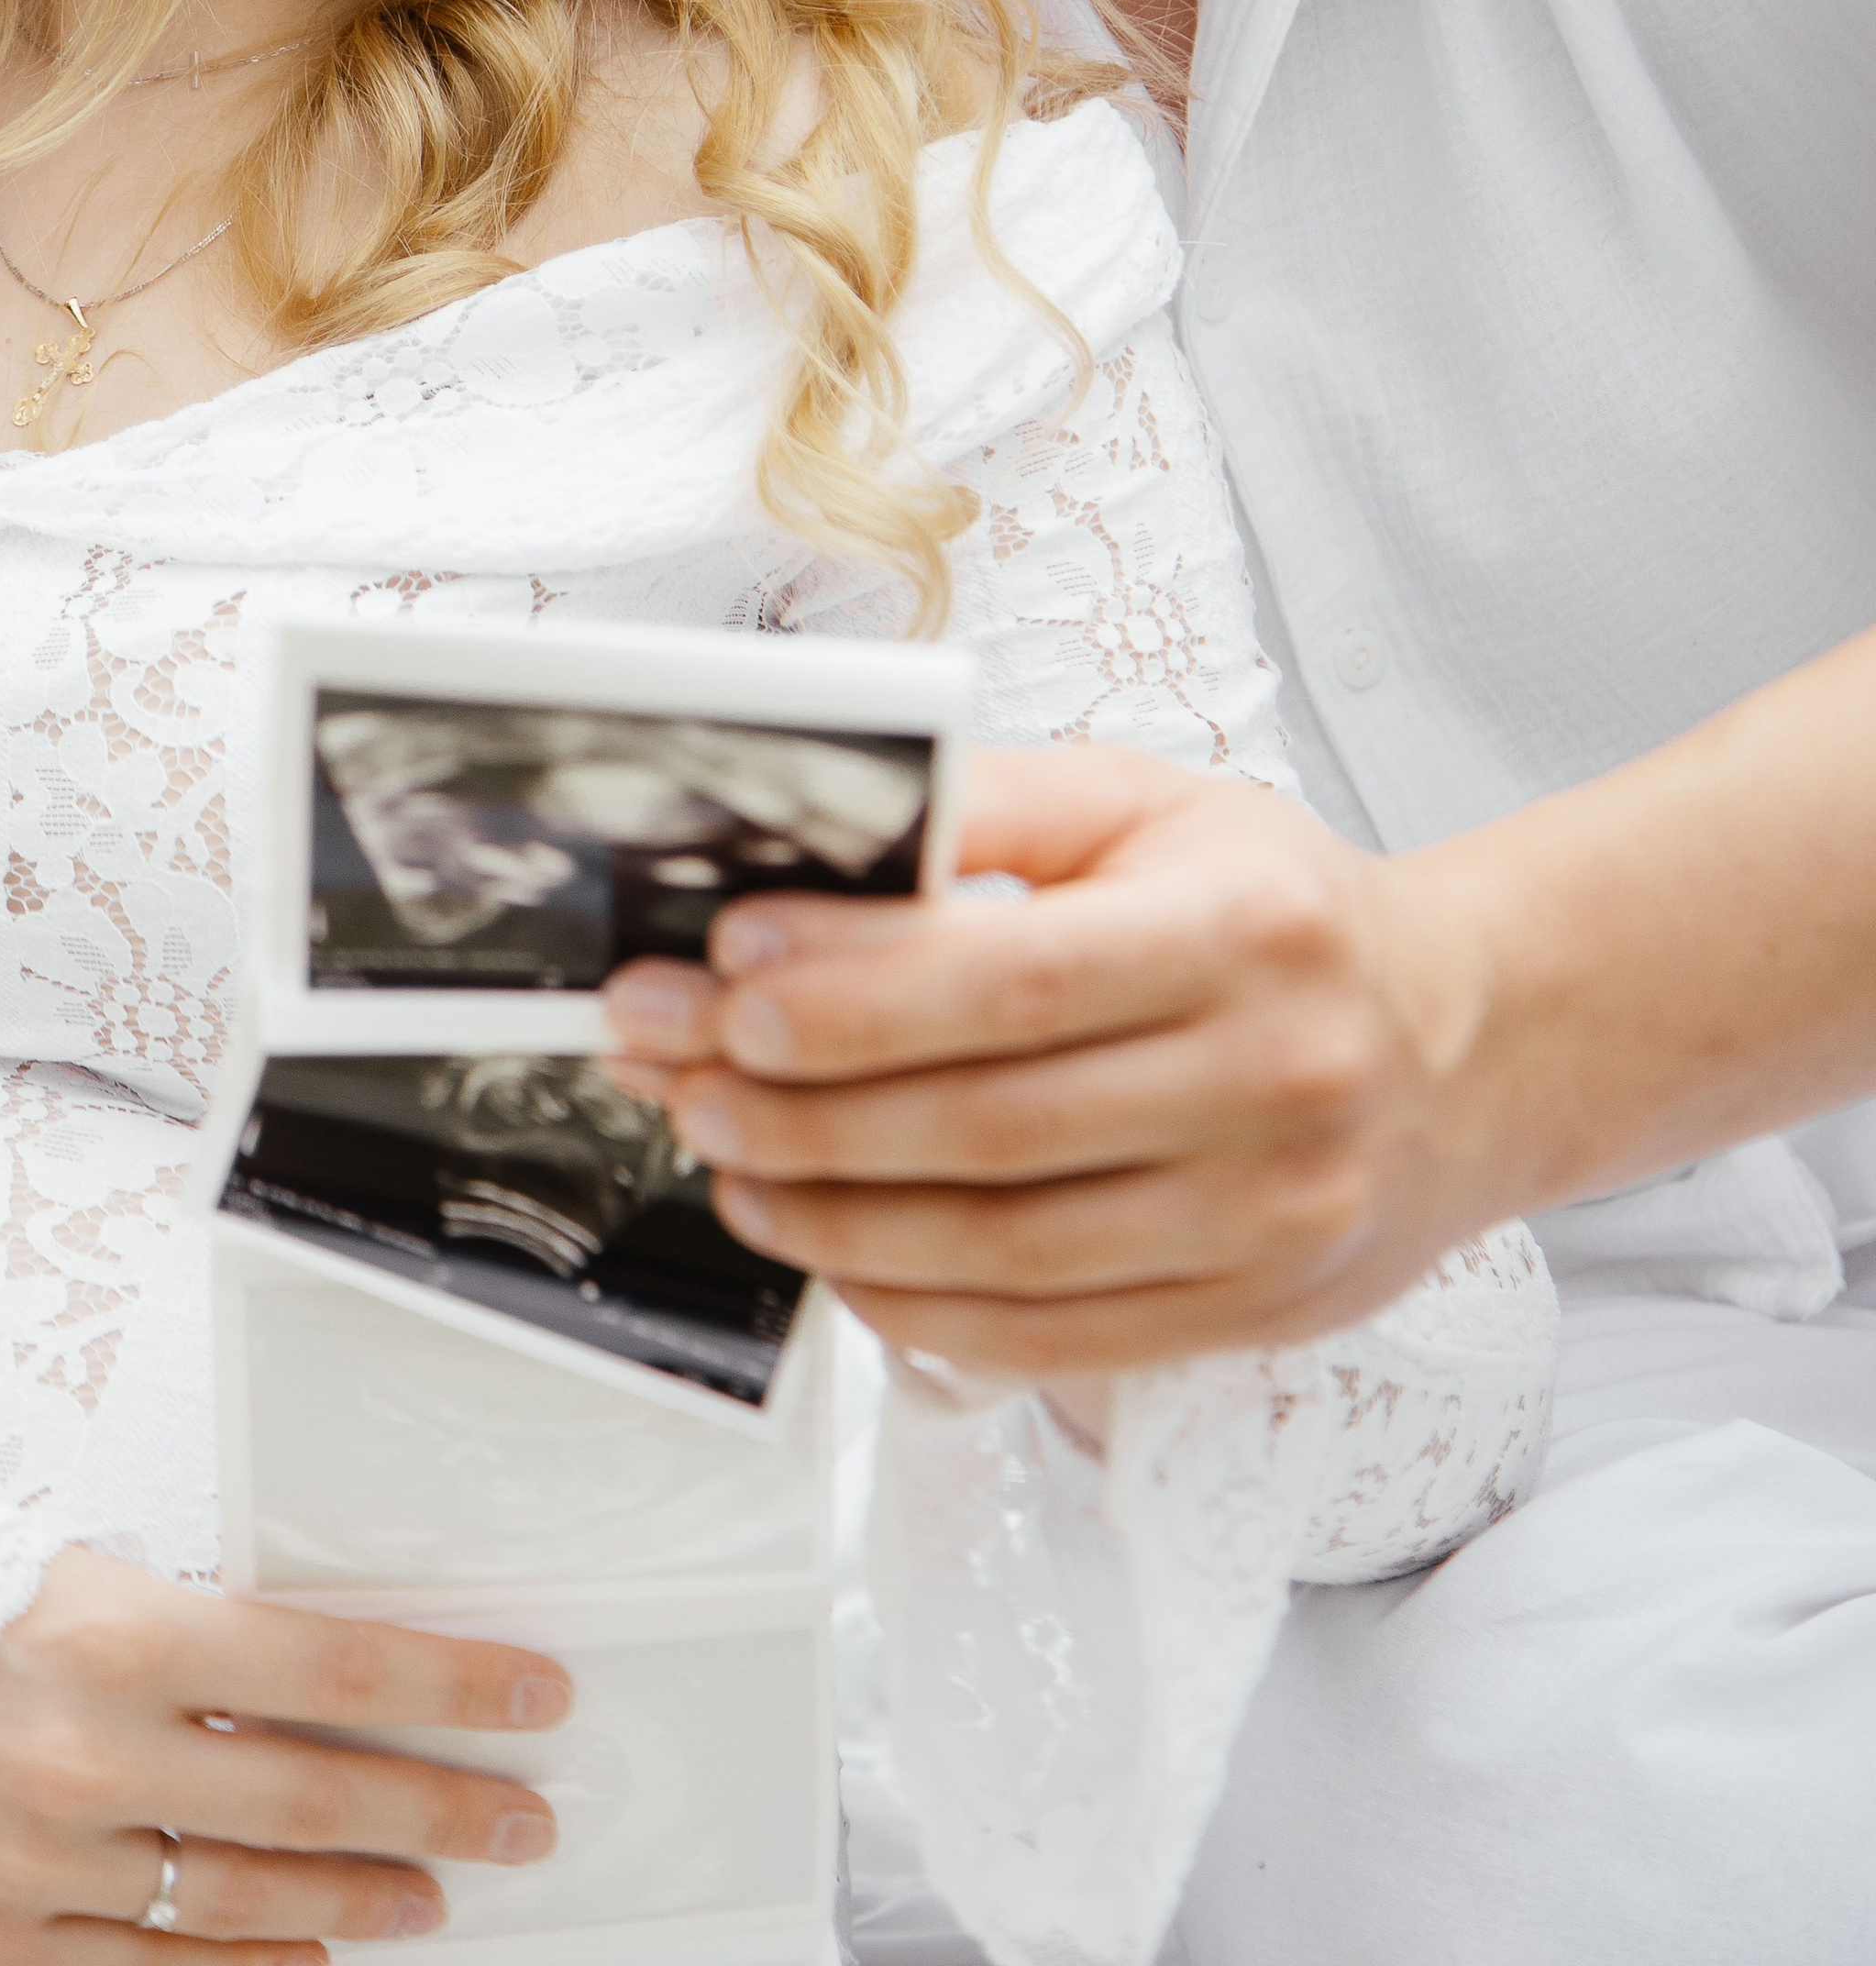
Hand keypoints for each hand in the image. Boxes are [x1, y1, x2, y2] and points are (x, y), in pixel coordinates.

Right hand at [0, 1545, 571, 1959]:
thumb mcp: (76, 1574)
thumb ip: (194, 1633)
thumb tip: (330, 1672)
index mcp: (118, 1632)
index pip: (333, 1661)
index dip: (449, 1685)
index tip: (532, 1697)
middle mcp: (89, 1753)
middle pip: (313, 1797)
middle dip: (440, 1809)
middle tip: (521, 1820)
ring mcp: (41, 1859)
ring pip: (246, 1902)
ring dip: (360, 1900)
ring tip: (431, 1892)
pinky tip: (310, 1958)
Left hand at [603, 747, 1498, 1375]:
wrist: (1460, 1047)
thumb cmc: (1279, 912)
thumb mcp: (1150, 808)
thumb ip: (992, 809)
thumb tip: (824, 841)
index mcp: (1247, 929)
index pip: (1013, 977)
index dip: (852, 989)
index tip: (726, 973)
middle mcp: (1272, 1079)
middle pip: (987, 1123)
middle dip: (798, 1102)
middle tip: (682, 1069)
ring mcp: (1268, 1217)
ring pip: (1001, 1246)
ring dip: (831, 1211)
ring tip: (729, 1157)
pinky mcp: (1246, 1314)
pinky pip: (1043, 1335)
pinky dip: (912, 1302)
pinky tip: (832, 1247)